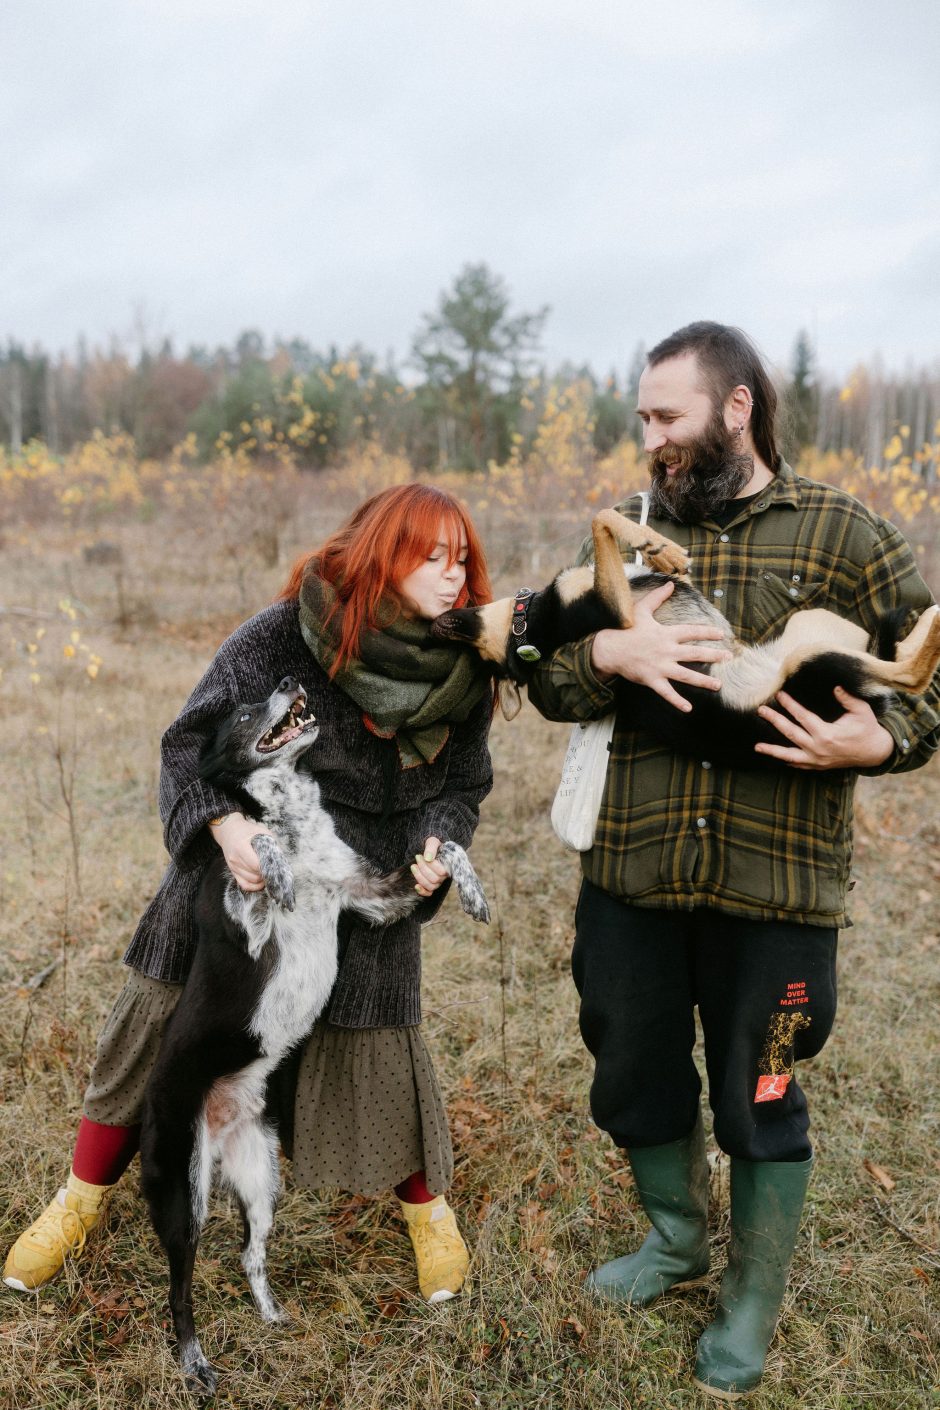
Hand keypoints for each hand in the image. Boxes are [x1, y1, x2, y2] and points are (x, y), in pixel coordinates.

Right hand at [210, 813, 274, 890]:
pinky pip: (244, 885)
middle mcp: (235, 859)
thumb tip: (281, 859)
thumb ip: (271, 844)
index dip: (268, 868)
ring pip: (251, 881)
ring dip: (261, 880)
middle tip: (274, 870)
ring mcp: (233, 867)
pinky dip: (254, 886)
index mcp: (241, 847)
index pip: (257, 865)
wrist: (229, 831)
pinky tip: (261, 881)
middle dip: (266, 874)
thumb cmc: (247, 830)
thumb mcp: (261, 832)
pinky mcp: (233, 872)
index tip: (276, 866)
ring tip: (268, 873)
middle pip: (255, 875)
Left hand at [411, 836, 448, 897]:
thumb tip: (428, 858)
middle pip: (435, 879)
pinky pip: (429, 893)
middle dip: (423, 868)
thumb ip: (431, 848)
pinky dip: (422, 891)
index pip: (442, 872)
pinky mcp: (431, 885)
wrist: (429, 849)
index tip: (420, 855)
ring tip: (413, 866)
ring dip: (420, 877)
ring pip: (431, 886)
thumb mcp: (432, 842)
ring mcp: (438, 881)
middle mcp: (444, 876)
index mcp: (448, 865)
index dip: (430, 865)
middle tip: (417, 857)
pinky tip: (416, 885)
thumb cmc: (432, 845)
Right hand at [590, 579, 732, 712]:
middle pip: (695, 653)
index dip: (708, 632)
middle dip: (713, 656)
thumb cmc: (626, 629)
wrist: (609, 649)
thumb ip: (657, 597)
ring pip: (686, 675)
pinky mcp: (652, 679)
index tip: (721, 634)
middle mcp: (666, 650)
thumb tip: (670, 584)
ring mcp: (660, 666)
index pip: (692, 631)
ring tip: (718, 686)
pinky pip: (667, 692)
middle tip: (728, 657)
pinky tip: (688, 709)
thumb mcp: (642, 610)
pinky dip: (677, 701)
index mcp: (666, 633)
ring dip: (703, 681)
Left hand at [755, 687, 894, 769]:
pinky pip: (798, 765)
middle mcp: (818, 748)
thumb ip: (847, 698)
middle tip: (760, 711)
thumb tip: (835, 687)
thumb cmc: (867, 729)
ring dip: (772, 750)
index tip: (779, 695)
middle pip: (790, 733)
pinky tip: (776, 756)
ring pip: (789, 755)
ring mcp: (817, 760)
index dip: (790, 705)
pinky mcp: (819, 766)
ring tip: (757, 747)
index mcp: (826, 734)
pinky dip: (786, 760)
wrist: (875, 752)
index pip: (802, 717)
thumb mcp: (861, 710)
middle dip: (774, 721)